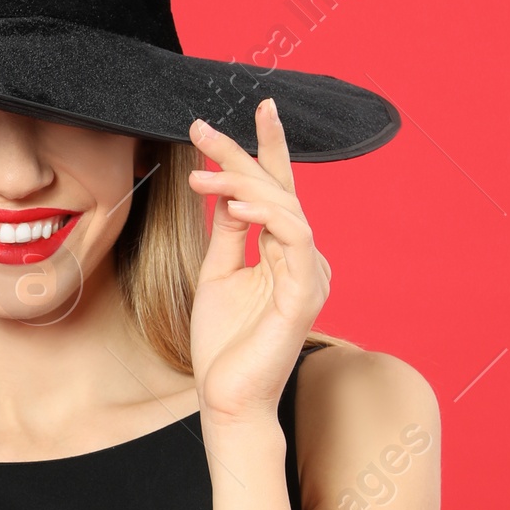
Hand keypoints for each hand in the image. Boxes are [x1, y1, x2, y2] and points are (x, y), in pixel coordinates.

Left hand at [186, 100, 329, 427]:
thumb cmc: (224, 345)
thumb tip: (230, 189)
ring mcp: (308, 276)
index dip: (263, 149)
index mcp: (285, 252)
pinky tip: (234, 203)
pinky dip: (266, 215)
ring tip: (201, 173)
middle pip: (278, 190)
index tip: (243, 111)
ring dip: (241, 182)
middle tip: (202, 127)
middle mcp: (303, 258)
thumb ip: (229, 233)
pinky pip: (293, 240)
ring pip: (285, 208)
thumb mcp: (218, 274)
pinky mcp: (303, 295)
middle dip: (243, 152)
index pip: (277, 191)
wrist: (226, 398)